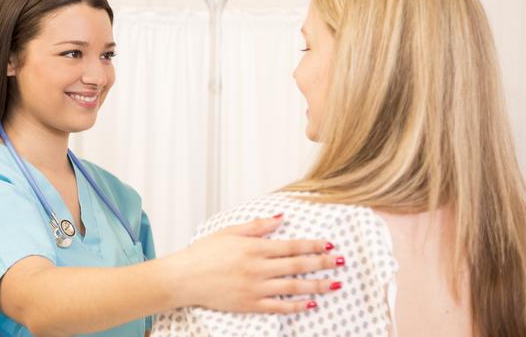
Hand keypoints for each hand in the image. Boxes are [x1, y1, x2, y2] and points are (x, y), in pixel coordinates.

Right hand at [171, 215, 343, 312]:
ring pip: (293, 287)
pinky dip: (296, 306)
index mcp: (254, 248)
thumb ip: (258, 226)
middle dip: (322, 263)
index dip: (312, 245)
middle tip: (340, 262)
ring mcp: (255, 288)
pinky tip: (310, 304)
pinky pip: (278, 307)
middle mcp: (258, 268)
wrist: (184, 278)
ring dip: (316, 285)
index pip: (291, 246)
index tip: (329, 245)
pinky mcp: (250, 305)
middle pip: (297, 266)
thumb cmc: (205, 253)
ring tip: (334, 283)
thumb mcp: (230, 232)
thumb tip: (281, 217)